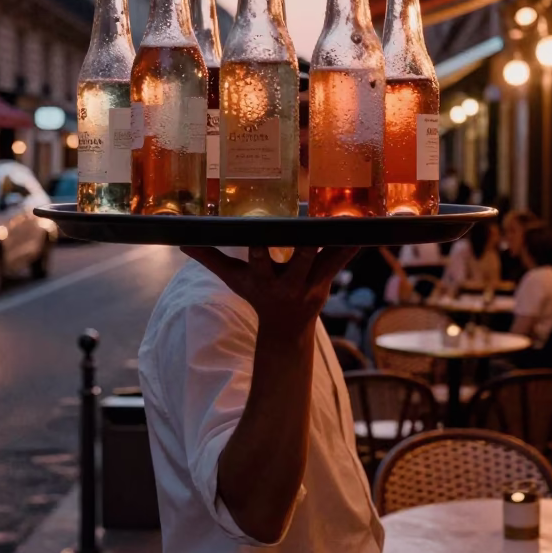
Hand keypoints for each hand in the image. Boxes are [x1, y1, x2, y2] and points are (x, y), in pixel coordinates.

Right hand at [180, 245, 358, 337]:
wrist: (287, 329)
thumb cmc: (257, 296)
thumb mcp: (234, 279)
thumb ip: (211, 259)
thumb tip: (183, 243)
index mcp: (264, 280)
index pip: (260, 263)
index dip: (259, 253)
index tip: (258, 241)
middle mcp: (289, 283)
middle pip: (299, 263)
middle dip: (303, 250)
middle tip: (309, 230)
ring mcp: (312, 283)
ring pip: (327, 260)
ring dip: (338, 245)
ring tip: (350, 223)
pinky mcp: (328, 279)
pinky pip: (342, 259)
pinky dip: (352, 245)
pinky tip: (368, 229)